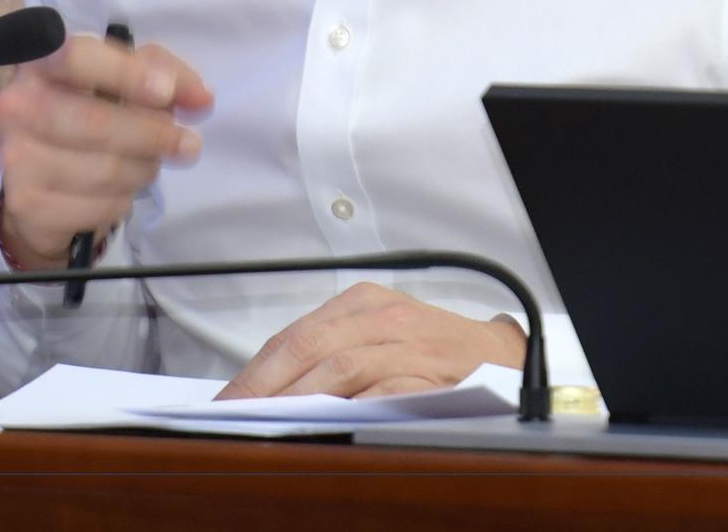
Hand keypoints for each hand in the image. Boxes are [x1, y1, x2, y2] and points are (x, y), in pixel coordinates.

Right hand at [0, 31, 211, 269]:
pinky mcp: (25, 204)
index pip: (77, 58)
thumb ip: (166, 74)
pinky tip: (119, 190)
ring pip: (104, 170)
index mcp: (40, 62)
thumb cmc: (89, 110)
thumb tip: (201, 99)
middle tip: (188, 144)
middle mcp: (16, 106)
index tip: (166, 93)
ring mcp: (16, 157)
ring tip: (148, 164)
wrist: (40, 176)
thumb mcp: (125, 77)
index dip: (124, 74)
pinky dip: (122, 200)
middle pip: (95, 123)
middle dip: (152, 135)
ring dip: (143, 169)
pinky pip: (97, 206)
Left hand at [217, 282, 525, 399]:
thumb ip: (331, 354)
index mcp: (362, 302)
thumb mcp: (380, 336)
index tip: (224, 402)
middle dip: (264, 384)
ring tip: (266, 424)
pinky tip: (326, 424)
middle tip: (232, 415)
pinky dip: (352, 407)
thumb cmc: (433, 350)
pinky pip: (384, 390)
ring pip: (340, 366)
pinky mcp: (432, 373)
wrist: (503, 357)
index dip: (255, 372)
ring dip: (298, 398)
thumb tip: (265, 391)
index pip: (294, 336)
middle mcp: (383, 316)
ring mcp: (408, 343)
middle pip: (309, 345)